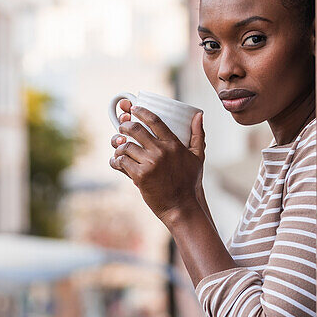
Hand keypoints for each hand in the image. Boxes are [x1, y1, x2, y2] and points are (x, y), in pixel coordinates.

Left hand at [109, 102, 205, 225]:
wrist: (181, 207)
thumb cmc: (189, 182)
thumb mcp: (198, 157)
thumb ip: (198, 135)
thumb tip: (200, 115)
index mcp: (173, 144)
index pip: (154, 120)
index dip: (141, 112)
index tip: (133, 109)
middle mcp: (161, 151)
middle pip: (135, 130)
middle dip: (124, 126)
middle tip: (121, 128)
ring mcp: (150, 163)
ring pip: (125, 146)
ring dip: (118, 147)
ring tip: (119, 149)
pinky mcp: (140, 176)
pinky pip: (121, 162)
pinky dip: (116, 161)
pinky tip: (117, 162)